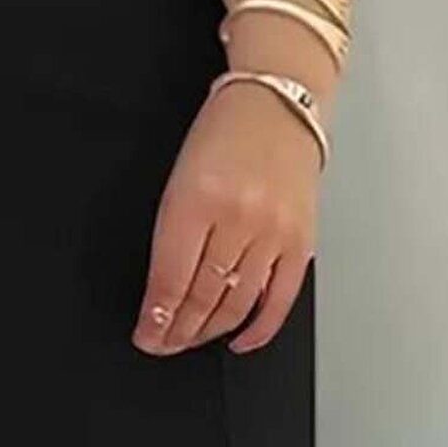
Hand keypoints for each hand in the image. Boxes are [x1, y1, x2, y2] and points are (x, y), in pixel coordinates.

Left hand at [132, 78, 319, 355]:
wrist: (277, 102)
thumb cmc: (223, 132)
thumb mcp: (179, 174)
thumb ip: (171, 231)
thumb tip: (163, 290)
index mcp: (197, 198)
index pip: (171, 277)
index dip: (156, 316)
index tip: (145, 335)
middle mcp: (238, 218)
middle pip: (204, 295)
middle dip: (178, 330)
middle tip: (162, 344)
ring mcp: (274, 232)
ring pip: (238, 303)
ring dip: (210, 331)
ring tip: (190, 342)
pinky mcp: (301, 241)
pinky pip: (281, 298)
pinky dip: (260, 327)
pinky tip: (240, 341)